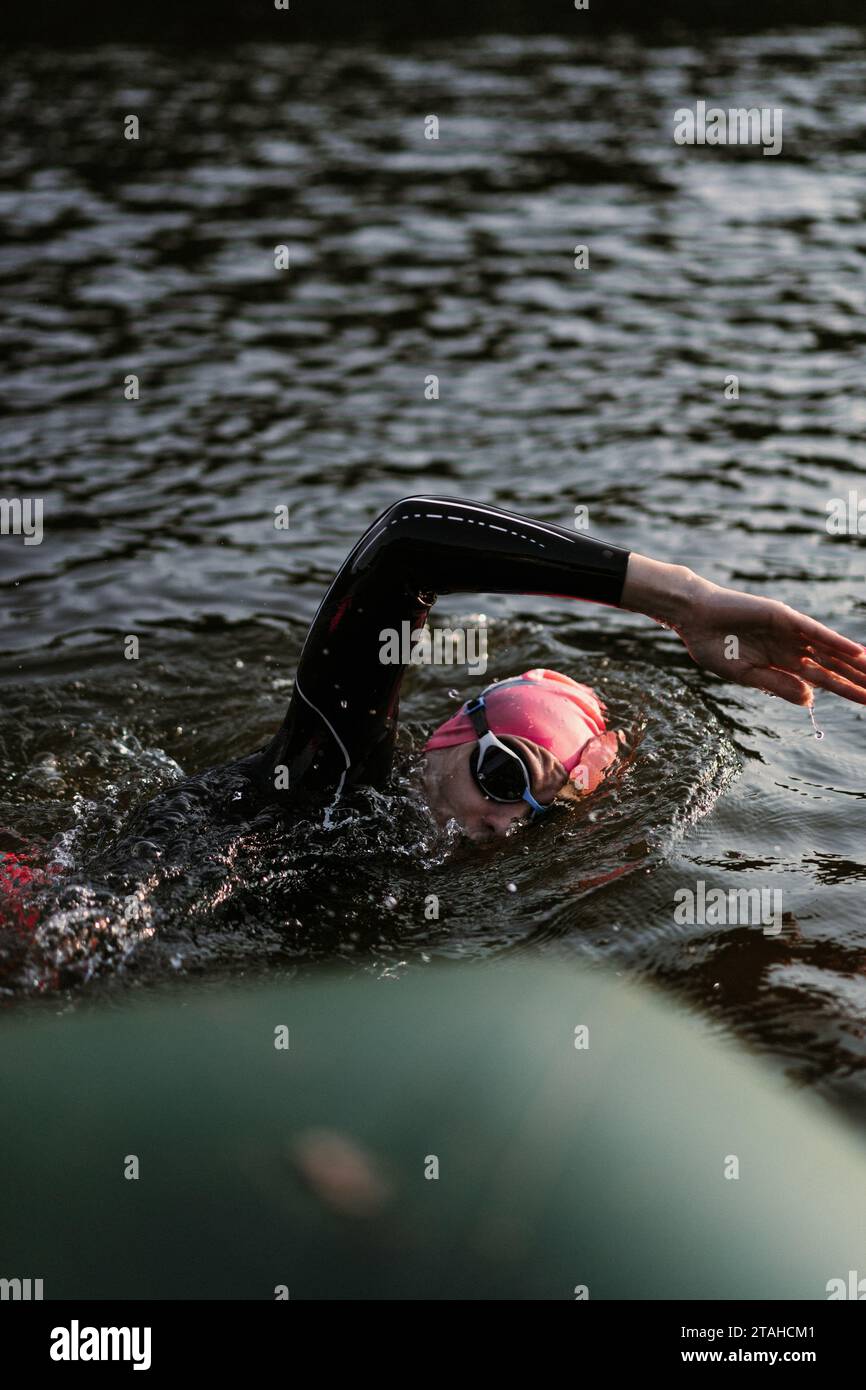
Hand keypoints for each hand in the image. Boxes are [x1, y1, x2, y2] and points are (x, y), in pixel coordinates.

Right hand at [678, 581, 865, 704]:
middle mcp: (791, 647)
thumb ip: (777, 685)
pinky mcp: (783, 617)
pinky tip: (857, 653)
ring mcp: (790, 631)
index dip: (845, 689)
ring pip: (830, 650)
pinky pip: (815, 632)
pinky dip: (836, 642)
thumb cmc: (712, 646)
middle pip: (832, 665)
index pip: (822, 679)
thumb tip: (812, 699)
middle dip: (857, 679)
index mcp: (781, 663)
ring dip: (855, 663)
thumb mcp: (745, 675)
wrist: (693, 618)